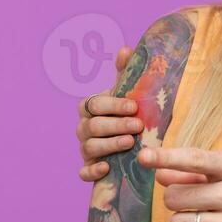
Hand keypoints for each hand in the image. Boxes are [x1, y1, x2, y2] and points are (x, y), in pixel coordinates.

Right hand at [76, 46, 141, 181]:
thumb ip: (126, 72)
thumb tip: (126, 49)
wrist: (131, 140)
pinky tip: (106, 168)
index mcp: (91, 107)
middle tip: (137, 126)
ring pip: (89, 147)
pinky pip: (84, 172)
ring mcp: (85, 148)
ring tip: (130, 143)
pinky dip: (93, 171)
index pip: (95, 103)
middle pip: (93, 126)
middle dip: (116, 125)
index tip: (134, 106)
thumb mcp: (127, 92)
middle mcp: (84, 127)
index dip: (113, 105)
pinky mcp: (89, 168)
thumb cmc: (127, 112)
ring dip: (109, 145)